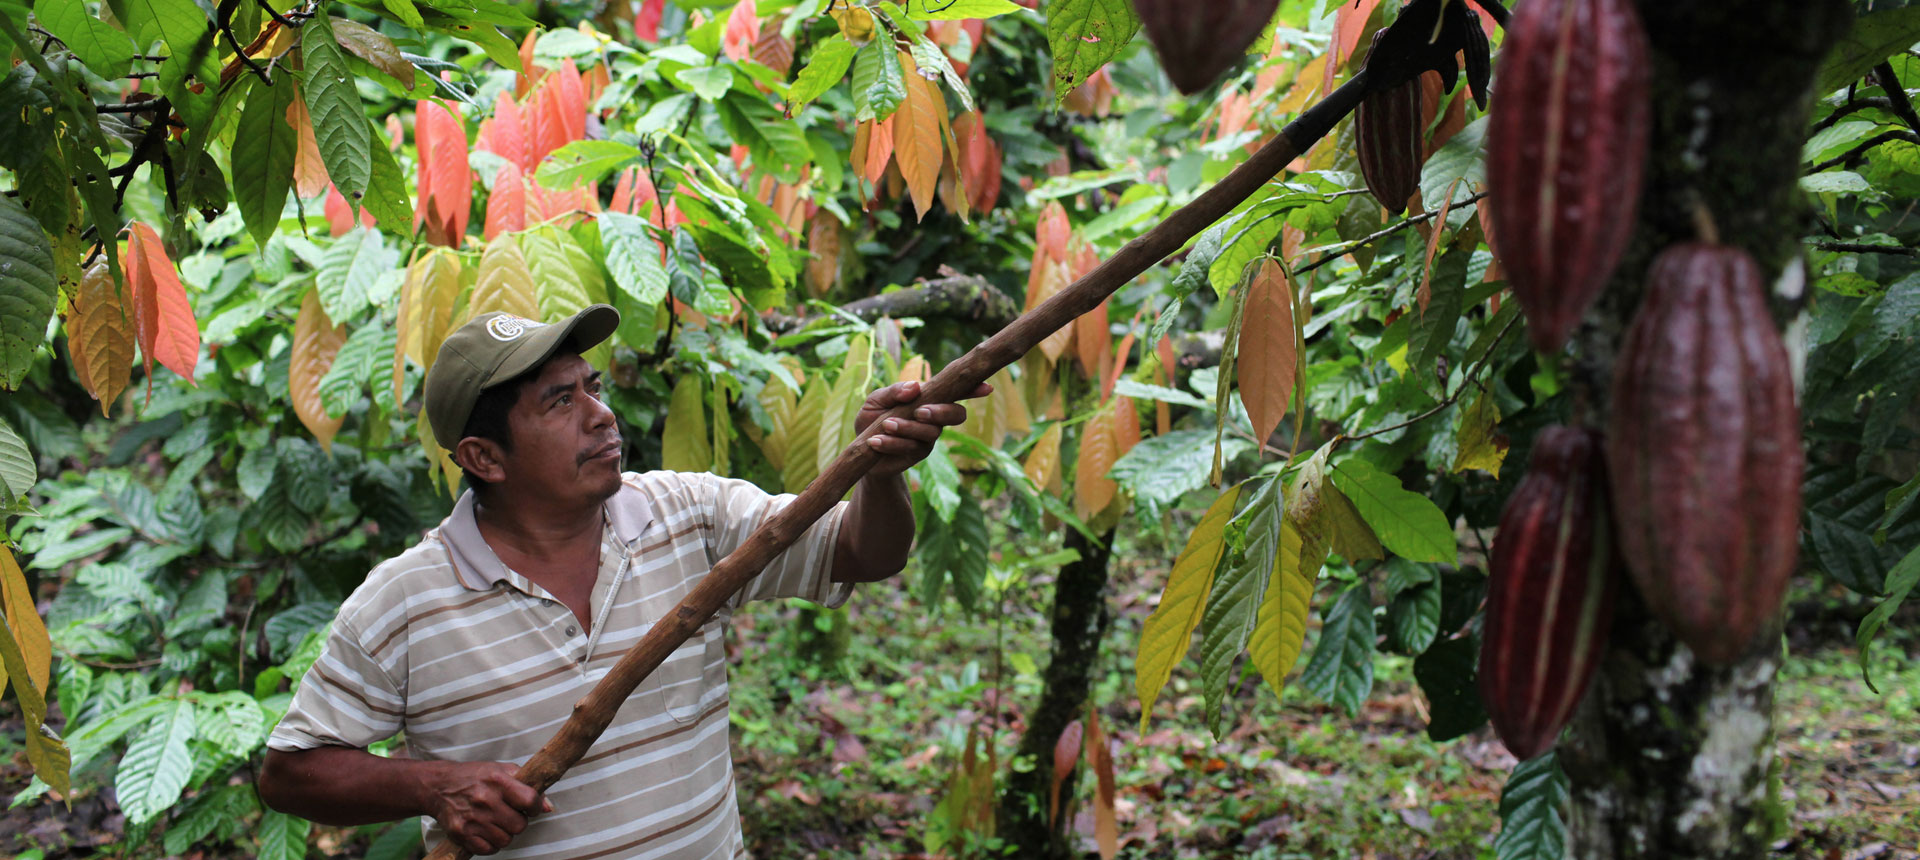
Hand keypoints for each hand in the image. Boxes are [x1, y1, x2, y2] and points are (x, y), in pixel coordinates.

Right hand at [423, 761, 551, 855]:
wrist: (439, 786)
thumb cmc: (475, 777)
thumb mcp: (501, 770)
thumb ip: (526, 785)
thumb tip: (547, 807)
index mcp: (498, 781)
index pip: (529, 800)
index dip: (534, 807)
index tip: (529, 807)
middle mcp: (485, 800)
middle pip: (519, 826)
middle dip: (518, 822)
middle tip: (509, 815)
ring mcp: (473, 819)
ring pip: (505, 840)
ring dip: (504, 834)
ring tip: (496, 823)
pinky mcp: (461, 833)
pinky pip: (488, 850)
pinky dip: (491, 844)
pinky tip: (486, 832)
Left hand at [854, 380, 991, 477]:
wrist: (861, 449)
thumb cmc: (872, 418)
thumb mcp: (877, 400)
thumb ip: (894, 391)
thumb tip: (914, 386)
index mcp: (929, 400)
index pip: (955, 393)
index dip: (973, 390)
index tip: (986, 388)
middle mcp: (934, 419)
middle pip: (957, 414)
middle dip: (941, 412)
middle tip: (919, 411)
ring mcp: (928, 439)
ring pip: (931, 432)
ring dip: (908, 428)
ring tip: (886, 425)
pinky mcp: (917, 456)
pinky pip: (912, 448)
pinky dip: (893, 443)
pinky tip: (876, 440)